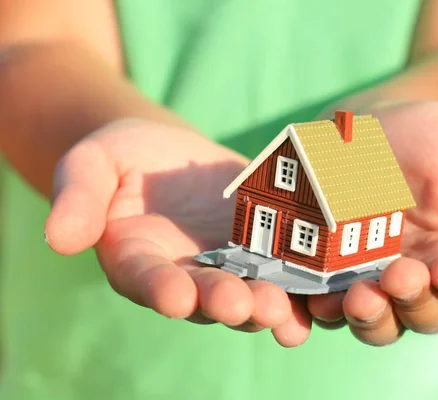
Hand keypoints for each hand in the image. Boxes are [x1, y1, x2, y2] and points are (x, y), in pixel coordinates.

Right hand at [45, 119, 311, 345]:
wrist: (169, 156)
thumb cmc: (124, 157)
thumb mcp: (92, 164)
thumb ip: (78, 198)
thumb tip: (57, 238)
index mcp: (139, 261)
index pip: (146, 279)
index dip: (159, 289)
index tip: (174, 296)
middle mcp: (186, 276)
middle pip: (205, 297)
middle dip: (224, 302)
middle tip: (243, 305)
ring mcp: (229, 267)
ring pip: (249, 295)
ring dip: (267, 306)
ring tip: (284, 310)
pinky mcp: (265, 251)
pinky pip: (284, 274)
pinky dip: (301, 289)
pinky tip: (320, 294)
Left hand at [308, 102, 437, 344]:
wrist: (376, 125)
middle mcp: (422, 278)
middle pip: (423, 314)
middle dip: (412, 302)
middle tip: (396, 280)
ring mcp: (374, 278)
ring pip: (376, 318)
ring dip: (368, 314)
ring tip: (355, 297)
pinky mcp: (332, 272)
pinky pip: (328, 300)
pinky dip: (322, 305)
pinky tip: (315, 298)